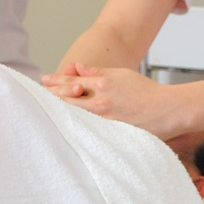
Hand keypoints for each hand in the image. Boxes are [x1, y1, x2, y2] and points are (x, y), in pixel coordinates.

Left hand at [38, 62, 183, 136]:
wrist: (167, 110)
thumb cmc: (147, 92)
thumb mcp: (121, 75)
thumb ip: (98, 72)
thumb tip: (78, 68)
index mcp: (102, 85)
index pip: (71, 83)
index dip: (55, 82)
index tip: (44, 81)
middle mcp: (100, 103)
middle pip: (67, 101)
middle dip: (51, 98)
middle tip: (37, 96)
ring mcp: (104, 121)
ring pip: (74, 118)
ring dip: (58, 114)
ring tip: (44, 112)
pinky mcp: (110, 134)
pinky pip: (87, 131)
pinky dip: (75, 128)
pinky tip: (65, 130)